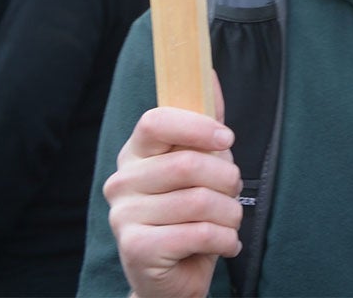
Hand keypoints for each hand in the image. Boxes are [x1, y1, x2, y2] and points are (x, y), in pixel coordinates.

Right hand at [103, 99, 242, 297]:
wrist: (176, 276)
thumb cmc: (193, 213)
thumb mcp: (204, 163)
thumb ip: (205, 122)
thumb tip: (210, 75)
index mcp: (135, 154)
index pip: (155, 122)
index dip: (198, 127)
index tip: (227, 140)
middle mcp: (121, 183)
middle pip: (188, 164)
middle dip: (227, 179)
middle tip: (231, 193)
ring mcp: (123, 217)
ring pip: (200, 201)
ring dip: (231, 213)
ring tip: (228, 222)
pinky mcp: (135, 249)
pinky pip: (199, 233)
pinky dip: (225, 240)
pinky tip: (225, 244)